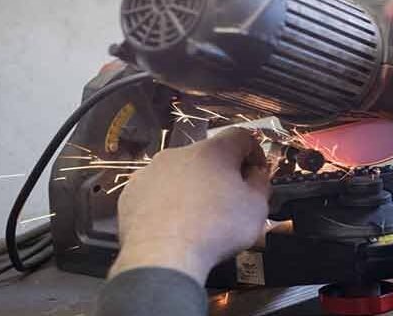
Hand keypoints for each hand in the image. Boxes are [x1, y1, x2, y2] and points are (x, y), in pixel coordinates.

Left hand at [109, 128, 270, 283]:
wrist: (162, 257)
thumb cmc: (215, 230)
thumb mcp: (257, 208)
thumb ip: (261, 184)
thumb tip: (256, 175)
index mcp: (214, 151)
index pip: (241, 136)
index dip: (254, 152)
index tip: (256, 172)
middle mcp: (179, 153)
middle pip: (208, 155)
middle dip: (221, 173)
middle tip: (230, 200)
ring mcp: (151, 171)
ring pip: (180, 173)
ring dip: (192, 187)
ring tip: (200, 217)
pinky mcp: (131, 192)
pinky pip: (156, 191)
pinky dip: (167, 202)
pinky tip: (175, 224)